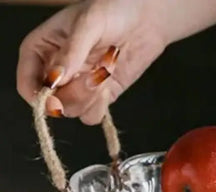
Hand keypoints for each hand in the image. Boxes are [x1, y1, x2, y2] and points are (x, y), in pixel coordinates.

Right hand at [17, 0, 165, 124]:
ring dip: (90, 97)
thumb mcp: (89, 23)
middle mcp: (56, 72)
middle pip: (53, 104)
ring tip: (104, 70)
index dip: (39, 97)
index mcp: (42, 50)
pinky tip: (109, 81)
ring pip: (72, 111)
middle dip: (74, 94)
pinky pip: (91, 116)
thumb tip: (55, 80)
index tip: (55, 100)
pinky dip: (101, 105)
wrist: (146, 18)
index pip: (28, 84)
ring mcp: (78, 86)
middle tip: (93, 75)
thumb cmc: (114, 9)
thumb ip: (72, 52)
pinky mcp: (98, 97)